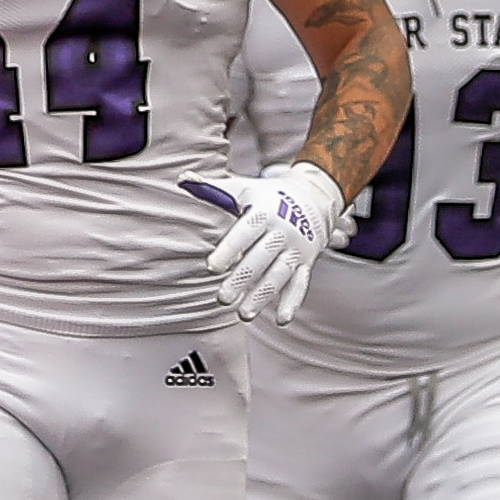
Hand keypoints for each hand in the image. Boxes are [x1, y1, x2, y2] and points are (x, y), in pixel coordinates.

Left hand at [188, 159, 346, 325]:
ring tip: (244, 313)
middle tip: (222, 298)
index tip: (213, 266)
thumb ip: (214, 189)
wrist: (315, 198)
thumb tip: (184, 180)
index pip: (246, 232)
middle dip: (243, 278)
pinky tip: (281, 319)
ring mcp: (296, 249)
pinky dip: (292, 302)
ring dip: (262, 296)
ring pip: (279, 275)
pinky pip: (300, 285)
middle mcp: (283, 231)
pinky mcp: (306, 263)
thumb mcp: (244, 188)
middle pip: (261, 257)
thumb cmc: (269, 196)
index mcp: (265, 211)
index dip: (230, 249)